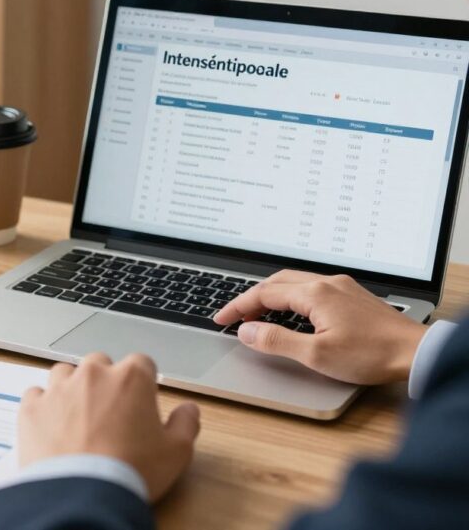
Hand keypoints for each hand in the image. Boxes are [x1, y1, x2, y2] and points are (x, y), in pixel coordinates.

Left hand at [19, 353, 199, 501]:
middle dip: (105, 381)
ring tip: (78, 416)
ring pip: (65, 373)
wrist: (82, 495)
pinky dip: (43, 406)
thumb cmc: (130, 472)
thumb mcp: (176, 452)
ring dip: (72, 388)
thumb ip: (185, 424)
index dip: (143, 382)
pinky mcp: (32, 407)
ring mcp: (58, 388)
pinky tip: (51, 424)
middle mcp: (93, 375)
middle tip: (110, 412)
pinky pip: (36, 394)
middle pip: (101, 363)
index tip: (141, 400)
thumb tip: (189, 410)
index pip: (141, 363)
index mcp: (131, 378)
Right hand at [214, 270, 427, 383]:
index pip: (263, 294)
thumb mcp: (315, 354)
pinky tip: (292, 312)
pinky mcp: (353, 297)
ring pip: (295, 283)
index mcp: (314, 294)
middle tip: (235, 316)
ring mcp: (342, 287)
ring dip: (271, 296)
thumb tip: (247, 331)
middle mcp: (327, 283)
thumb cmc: (372, 354)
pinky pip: (312, 289)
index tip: (220, 319)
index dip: (237, 307)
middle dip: (251, 297)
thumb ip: (277, 340)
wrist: (416, 353)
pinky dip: (291, 297)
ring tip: (258, 314)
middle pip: (277, 282)